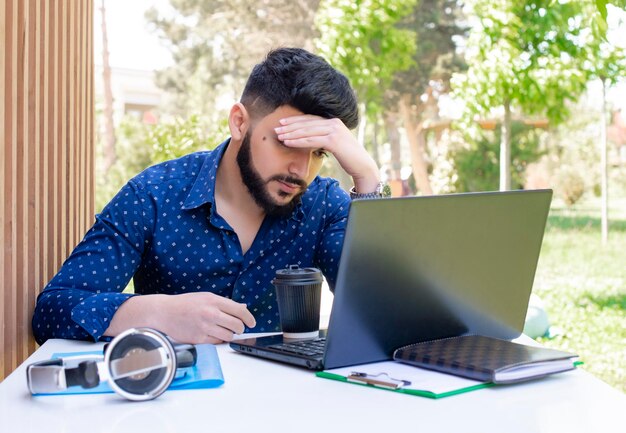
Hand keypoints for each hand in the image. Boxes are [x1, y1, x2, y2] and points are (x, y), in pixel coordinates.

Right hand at [106, 292, 255, 344]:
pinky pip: (217, 342)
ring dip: (229, 335)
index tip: (252, 322)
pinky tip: (214, 334)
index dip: (249, 318)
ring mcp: (205, 327)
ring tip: (224, 330)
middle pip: (237, 325)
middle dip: (240, 328)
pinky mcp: (199, 339)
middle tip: (238, 328)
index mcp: (214, 301)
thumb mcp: (206, 297)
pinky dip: (218, 340)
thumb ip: (224, 303)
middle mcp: (211, 314)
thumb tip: (242, 308)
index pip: (240, 311)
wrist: (164, 312)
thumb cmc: (185, 304)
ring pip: (229, 336)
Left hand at [275, 115, 379, 192]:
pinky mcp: (334, 140)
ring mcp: (334, 130)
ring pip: (308, 130)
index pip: (311, 119)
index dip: (296, 120)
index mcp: (334, 122)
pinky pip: (312, 140)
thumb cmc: (349, 158)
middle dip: (291, 125)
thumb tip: (309, 139)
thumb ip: (324, 138)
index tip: (283, 123)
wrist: (363, 166)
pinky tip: (288, 143)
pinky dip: (298, 141)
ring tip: (280, 136)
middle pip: (307, 123)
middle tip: (277, 128)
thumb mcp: (334, 144)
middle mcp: (334, 123)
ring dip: (291, 133)